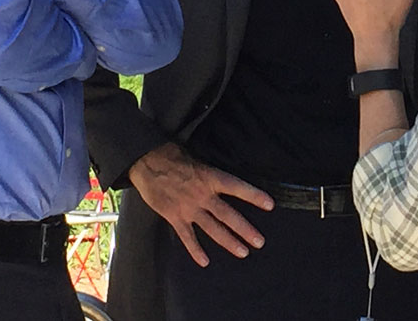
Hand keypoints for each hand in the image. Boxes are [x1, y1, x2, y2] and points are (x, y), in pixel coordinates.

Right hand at [129, 143, 273, 266]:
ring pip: (213, 228)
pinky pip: (187, 237)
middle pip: (228, 215)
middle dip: (245, 229)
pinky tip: (205, 261)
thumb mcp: (197, 159)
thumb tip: (223, 182)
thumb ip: (210, 174)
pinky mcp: (174, 216)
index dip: (254, 195)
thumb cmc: (172, 156)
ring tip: (243, 252)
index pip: (237, 187)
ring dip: (229, 242)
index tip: (270, 205)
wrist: (147, 162)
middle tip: (260, 241)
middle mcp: (202, 194)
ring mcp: (189, 207)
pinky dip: (196, 250)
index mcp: (210, 177)